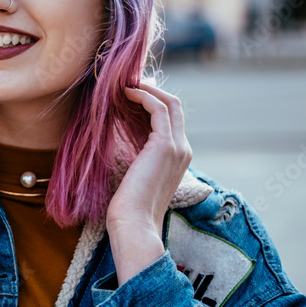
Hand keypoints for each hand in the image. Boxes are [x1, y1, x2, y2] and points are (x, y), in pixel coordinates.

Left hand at [106, 82, 192, 284]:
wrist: (133, 223)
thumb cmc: (127, 205)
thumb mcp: (134, 172)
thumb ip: (136, 154)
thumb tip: (121, 136)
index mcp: (178, 157)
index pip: (172, 119)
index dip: (152, 101)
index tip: (129, 93)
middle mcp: (183, 149)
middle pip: (175, 106)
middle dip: (152, 90)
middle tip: (127, 82)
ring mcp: (177, 147)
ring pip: (169, 103)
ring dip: (147, 89)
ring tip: (123, 84)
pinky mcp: (165, 145)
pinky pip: (158, 108)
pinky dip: (143, 96)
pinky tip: (125, 93)